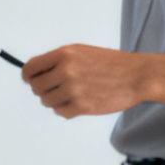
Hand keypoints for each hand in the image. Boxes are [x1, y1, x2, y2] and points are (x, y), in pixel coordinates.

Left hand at [21, 45, 148, 118]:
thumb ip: (57, 60)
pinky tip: (77, 103)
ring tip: (69, 95)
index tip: (30, 80)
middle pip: (36, 87)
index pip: (30, 69)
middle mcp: (66, 71)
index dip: (28, 76)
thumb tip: (32, 73)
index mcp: (64, 54)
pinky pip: (60, 112)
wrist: (137, 76)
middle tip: (55, 89)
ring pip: (46, 101)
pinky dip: (65, 110)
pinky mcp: (82, 106)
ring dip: (54, 100)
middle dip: (42, 89)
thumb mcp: (80, 51)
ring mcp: (74, 90)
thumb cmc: (109, 63)